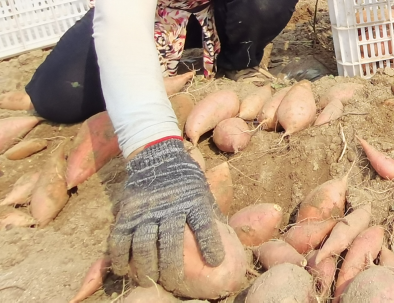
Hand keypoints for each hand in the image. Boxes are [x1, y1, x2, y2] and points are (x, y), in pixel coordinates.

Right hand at [109, 138, 223, 288]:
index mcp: (193, 199)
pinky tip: (126, 271)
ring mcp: (145, 210)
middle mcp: (169, 205)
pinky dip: (120, 258)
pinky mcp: (127, 213)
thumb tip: (227, 239)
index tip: (216, 262)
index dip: (210, 244)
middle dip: (173, 268)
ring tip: (151, 281)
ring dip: (147, 267)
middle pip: (170, 242)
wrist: (157, 156)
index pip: (204, 224)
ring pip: (144, 245)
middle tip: (175, 283)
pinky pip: (120, 239)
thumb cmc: (186, 179)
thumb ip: (210, 213)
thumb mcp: (203, 191)